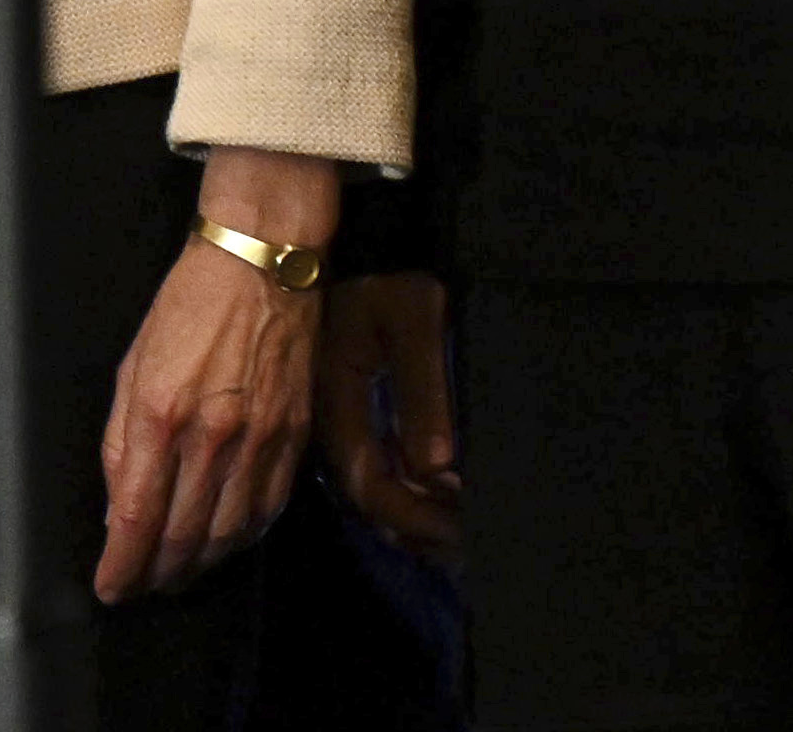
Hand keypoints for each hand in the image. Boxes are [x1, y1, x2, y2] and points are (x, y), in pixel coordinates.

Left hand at [94, 150, 334, 600]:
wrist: (263, 260)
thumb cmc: (191, 304)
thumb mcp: (132, 369)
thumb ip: (122, 444)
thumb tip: (120, 508)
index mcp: (162, 415)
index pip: (137, 519)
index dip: (121, 567)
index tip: (111, 587)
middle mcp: (213, 434)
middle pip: (184, 536)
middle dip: (158, 575)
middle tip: (143, 587)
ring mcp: (261, 435)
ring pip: (229, 531)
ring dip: (201, 563)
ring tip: (181, 572)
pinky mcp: (295, 430)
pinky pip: (270, 504)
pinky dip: (246, 534)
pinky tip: (228, 539)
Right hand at [309, 270, 461, 561]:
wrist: (337, 248)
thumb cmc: (385, 276)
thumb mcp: (415, 322)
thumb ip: (423, 394)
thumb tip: (437, 466)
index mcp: (340, 409)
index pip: (376, 487)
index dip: (418, 516)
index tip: (461, 531)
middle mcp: (327, 428)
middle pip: (368, 500)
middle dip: (417, 527)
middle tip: (466, 544)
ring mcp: (326, 423)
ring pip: (365, 489)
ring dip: (408, 515)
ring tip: (453, 533)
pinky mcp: (334, 414)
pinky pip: (365, 469)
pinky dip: (399, 491)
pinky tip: (426, 499)